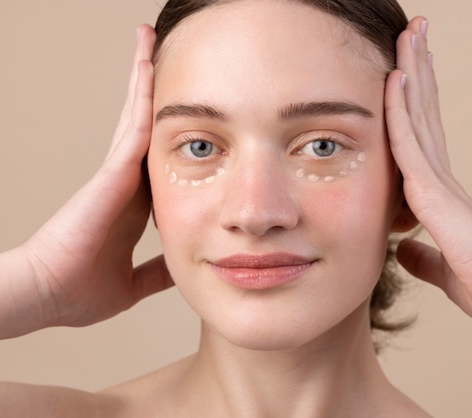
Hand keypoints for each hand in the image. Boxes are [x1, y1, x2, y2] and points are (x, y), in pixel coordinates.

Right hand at [23, 25, 172, 326]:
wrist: (47, 295)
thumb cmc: (78, 291)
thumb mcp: (132, 282)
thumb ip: (156, 272)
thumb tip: (180, 270)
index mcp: (131, 206)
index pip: (155, 158)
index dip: (170, 132)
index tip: (183, 111)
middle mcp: (123, 182)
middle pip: (142, 125)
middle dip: (150, 89)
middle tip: (159, 51)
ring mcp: (114, 175)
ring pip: (136, 116)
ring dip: (144, 78)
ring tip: (150, 40)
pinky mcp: (109, 175)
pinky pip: (135, 130)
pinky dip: (144, 98)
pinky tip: (151, 66)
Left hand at [385, 17, 471, 315]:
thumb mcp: (446, 270)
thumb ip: (424, 256)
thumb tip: (402, 247)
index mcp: (440, 194)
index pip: (423, 136)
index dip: (416, 101)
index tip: (407, 68)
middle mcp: (442, 180)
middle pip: (425, 115)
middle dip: (419, 71)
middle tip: (413, 32)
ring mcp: (443, 184)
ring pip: (419, 120)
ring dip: (414, 74)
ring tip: (410, 34)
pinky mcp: (439, 197)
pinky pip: (412, 147)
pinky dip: (401, 113)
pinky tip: (395, 81)